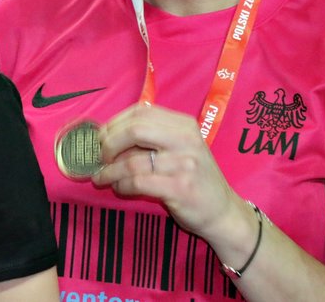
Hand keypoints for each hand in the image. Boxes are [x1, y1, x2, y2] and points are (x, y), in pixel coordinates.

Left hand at [92, 103, 243, 241]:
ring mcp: (184, 164)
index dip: (115, 123)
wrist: (224, 212)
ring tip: (102, 177)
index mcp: (184, 125)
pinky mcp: (179, 188)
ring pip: (132, 161)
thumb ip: (152, 137)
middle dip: (109, 143)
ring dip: (110, 171)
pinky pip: (138, 182)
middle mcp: (185, 140)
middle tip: (100, 156)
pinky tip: (119, 188)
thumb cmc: (195, 178)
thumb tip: (107, 135)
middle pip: (134, 130)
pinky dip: (122, 185)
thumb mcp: (181, 148)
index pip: (140, 112)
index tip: (101, 136)